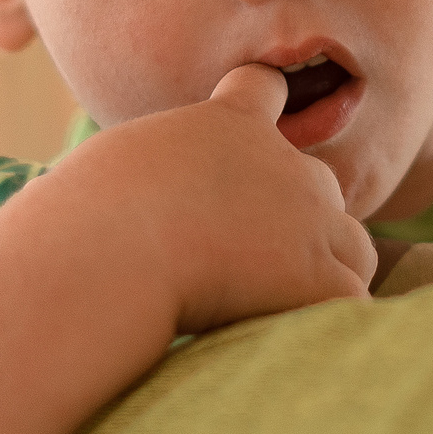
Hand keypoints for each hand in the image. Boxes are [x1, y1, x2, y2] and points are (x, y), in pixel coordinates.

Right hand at [15, 65, 375, 336]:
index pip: (262, 89)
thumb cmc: (81, 221)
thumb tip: (89, 213)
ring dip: (325, 276)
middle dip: (295, 226)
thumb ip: (132, 185)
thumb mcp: (102, 179)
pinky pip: (351, 301)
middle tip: (239, 271)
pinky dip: (328, 324)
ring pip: (352, 248)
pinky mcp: (320, 272)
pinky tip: (291, 344)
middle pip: (317, 187)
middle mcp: (280, 160)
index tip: (262, 126)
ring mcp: (309, 214)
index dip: (265, 109)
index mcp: (224, 125)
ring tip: (273, 314)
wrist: (110, 249)